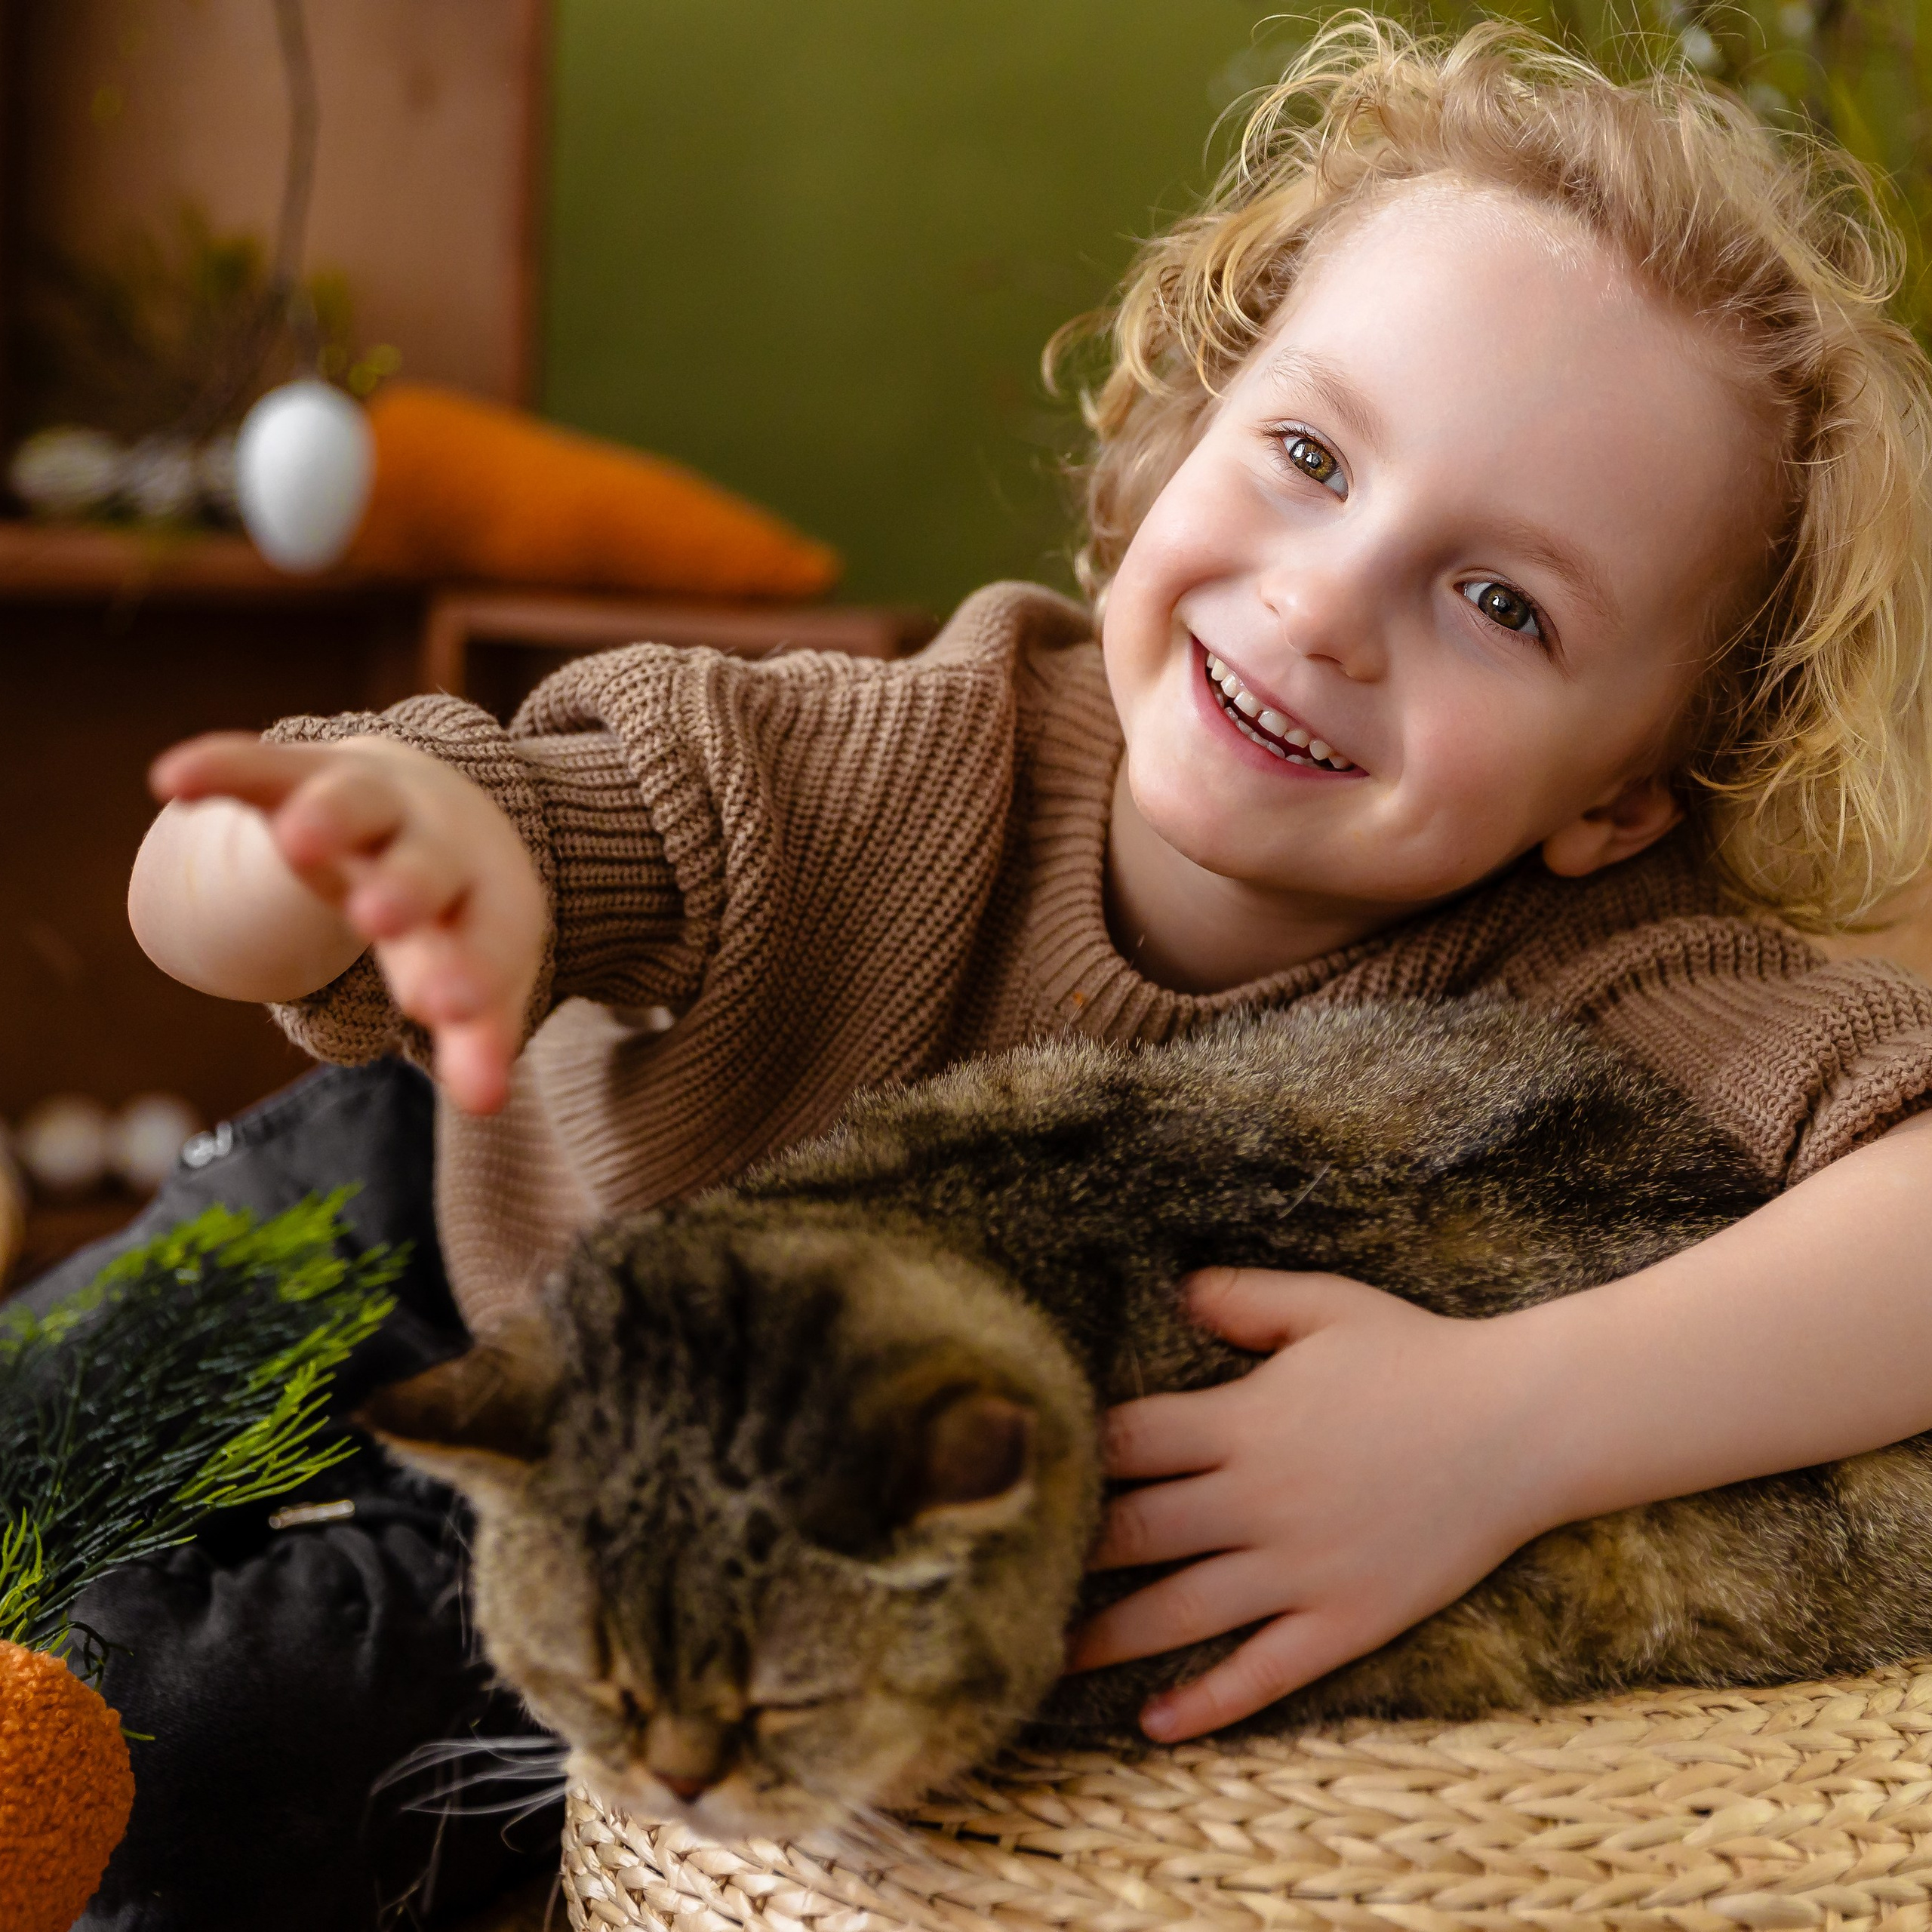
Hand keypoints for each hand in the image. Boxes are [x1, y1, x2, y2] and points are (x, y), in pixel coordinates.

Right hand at [150, 732, 544, 1113]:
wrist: (439, 813)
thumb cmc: (455, 920)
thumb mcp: (473, 977)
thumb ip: (478, 1041)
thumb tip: (485, 1105)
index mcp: (489, 900)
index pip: (489, 937)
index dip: (472, 972)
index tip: (451, 1008)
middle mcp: (436, 847)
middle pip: (427, 865)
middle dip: (406, 888)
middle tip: (383, 916)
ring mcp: (372, 807)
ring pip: (355, 804)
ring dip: (328, 817)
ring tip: (296, 840)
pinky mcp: (307, 777)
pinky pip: (266, 768)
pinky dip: (224, 768)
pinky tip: (174, 780)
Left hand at [1066, 1268, 1552, 1741]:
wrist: (1522, 1425)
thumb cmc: (1417, 1356)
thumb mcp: (1324, 1307)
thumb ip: (1239, 1300)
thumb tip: (1172, 1292)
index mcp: (1243, 1420)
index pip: (1126, 1442)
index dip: (1070, 1457)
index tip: (1021, 1473)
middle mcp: (1259, 1499)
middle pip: (1134, 1532)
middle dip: (1065, 1554)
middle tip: (1002, 1574)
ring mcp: (1300, 1567)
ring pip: (1180, 1611)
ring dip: (1107, 1637)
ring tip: (1044, 1657)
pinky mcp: (1344, 1619)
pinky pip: (1263, 1670)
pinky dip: (1206, 1701)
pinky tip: (1156, 1723)